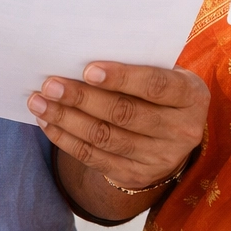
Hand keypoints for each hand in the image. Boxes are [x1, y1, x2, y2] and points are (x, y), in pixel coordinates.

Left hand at [28, 62, 208, 189]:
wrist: (177, 134)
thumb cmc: (164, 89)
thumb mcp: (168, 72)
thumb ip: (139, 64)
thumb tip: (84, 53)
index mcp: (191, 96)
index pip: (154, 85)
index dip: (122, 78)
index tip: (88, 69)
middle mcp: (180, 131)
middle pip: (124, 114)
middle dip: (82, 98)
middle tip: (50, 84)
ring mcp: (158, 159)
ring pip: (105, 138)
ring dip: (67, 119)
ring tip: (39, 102)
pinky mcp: (135, 176)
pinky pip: (94, 158)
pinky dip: (67, 139)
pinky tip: (48, 123)